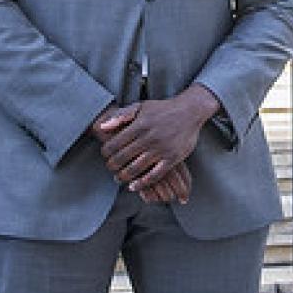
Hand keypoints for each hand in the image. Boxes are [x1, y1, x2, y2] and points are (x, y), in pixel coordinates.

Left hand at [90, 84, 219, 199]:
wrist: (190, 111)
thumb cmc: (162, 109)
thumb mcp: (140, 106)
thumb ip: (121, 115)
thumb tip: (102, 128)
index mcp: (139, 125)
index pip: (114, 144)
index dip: (106, 152)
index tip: (105, 155)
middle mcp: (149, 138)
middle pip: (122, 158)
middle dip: (112, 166)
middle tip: (110, 168)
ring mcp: (161, 149)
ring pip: (136, 168)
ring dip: (124, 176)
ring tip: (119, 178)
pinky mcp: (172, 158)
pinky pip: (154, 175)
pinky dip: (142, 183)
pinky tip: (133, 186)